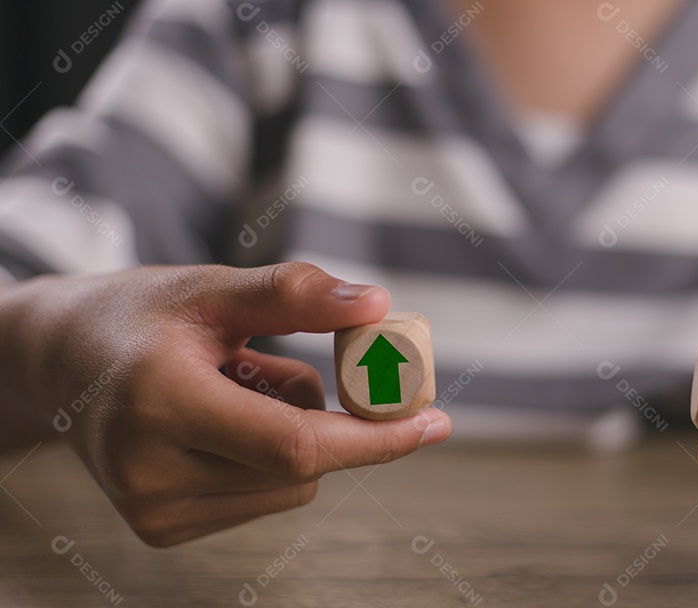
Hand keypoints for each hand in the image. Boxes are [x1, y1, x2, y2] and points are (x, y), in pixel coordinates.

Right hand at [0, 262, 450, 545]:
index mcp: (160, 402)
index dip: (374, 438)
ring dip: (295, 433)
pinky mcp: (162, 529)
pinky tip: (223, 419)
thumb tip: (377, 305)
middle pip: (302, 466)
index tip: (436, 422)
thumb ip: (294, 294)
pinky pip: (264, 496)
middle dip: (328, 416)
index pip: (295, 445)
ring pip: (291, 484)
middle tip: (296, 362)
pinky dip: (268, 456)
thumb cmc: (140, 317)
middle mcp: (150, 470)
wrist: (59, 363)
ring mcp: (153, 510)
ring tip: (235, 385)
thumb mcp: (213, 288)